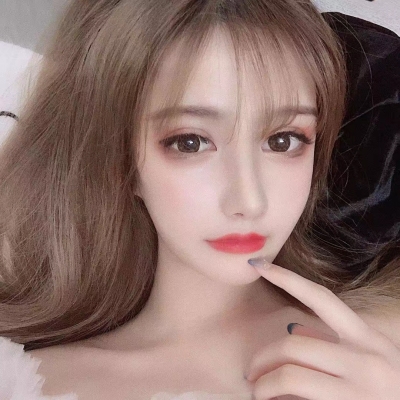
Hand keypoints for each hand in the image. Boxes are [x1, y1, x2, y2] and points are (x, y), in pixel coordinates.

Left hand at [245, 260, 399, 399]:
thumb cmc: (389, 393)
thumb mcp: (370, 361)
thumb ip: (333, 344)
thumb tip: (295, 330)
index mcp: (368, 338)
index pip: (320, 298)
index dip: (286, 277)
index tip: (258, 264)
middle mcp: (366, 360)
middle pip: (293, 343)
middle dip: (262, 357)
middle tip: (251, 371)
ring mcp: (359, 391)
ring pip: (290, 375)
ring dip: (264, 384)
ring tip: (257, 391)